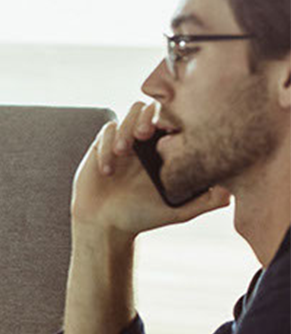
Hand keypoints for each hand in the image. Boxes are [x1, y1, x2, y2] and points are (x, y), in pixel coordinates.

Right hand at [70, 101, 229, 237]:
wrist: (105, 225)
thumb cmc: (140, 218)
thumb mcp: (177, 212)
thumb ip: (204, 202)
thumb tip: (231, 193)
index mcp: (166, 150)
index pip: (174, 120)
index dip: (173, 119)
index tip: (170, 134)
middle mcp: (146, 142)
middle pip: (151, 109)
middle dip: (147, 117)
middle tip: (144, 134)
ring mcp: (123, 142)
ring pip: (129, 115)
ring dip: (125, 129)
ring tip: (122, 152)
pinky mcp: (101, 146)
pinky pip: (106, 131)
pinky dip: (106, 146)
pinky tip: (107, 170)